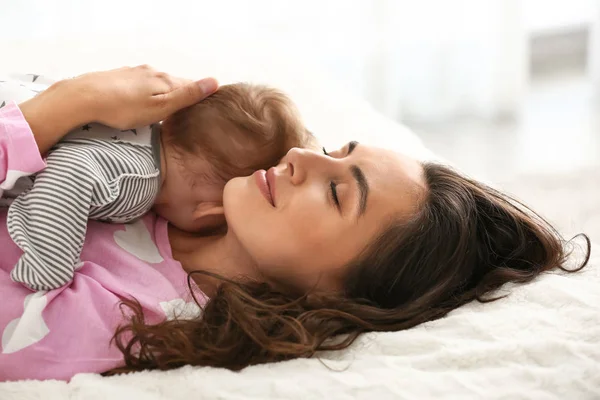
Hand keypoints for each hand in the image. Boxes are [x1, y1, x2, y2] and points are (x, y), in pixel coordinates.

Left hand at [73, 65, 217, 128]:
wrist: (83, 98)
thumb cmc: (124, 108)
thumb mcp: (161, 107)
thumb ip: (187, 96)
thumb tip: (213, 81)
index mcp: (165, 80)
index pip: (191, 86)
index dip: (200, 96)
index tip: (206, 109)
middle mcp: (151, 72)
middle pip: (174, 84)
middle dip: (181, 96)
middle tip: (187, 114)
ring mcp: (134, 73)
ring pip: (156, 84)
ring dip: (163, 95)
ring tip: (164, 111)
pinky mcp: (118, 78)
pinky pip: (140, 86)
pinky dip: (145, 94)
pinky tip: (140, 104)